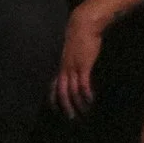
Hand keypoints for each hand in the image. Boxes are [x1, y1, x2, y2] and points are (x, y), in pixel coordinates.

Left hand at [52, 1, 108, 118]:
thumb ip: (71, 62)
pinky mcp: (83, 65)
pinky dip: (86, 94)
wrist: (82, 25)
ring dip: (78, 103)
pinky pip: (83, 84)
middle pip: (61, 91)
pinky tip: (90, 100)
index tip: (55, 109)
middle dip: (65, 106)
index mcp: (60, 65)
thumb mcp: (71, 52)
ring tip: (84, 112)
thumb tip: (74, 70)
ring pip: (72, 90)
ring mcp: (73, 67)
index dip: (53, 98)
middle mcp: (64, 68)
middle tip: (72, 117)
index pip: (52, 85)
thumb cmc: (79, 37)